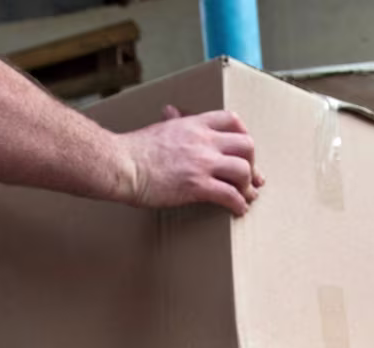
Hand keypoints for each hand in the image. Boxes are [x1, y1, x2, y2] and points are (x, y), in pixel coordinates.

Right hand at [116, 106, 264, 215]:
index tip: (244, 150)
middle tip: (250, 177)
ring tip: (246, 197)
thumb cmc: (135, 150)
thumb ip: (173, 121)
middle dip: (252, 163)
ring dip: (248, 186)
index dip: (244, 135)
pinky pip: (230, 195)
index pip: (232, 120)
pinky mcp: (197, 185)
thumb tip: (171, 111)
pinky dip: (238, 204)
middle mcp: (203, 141)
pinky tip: (238, 210)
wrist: (121, 165)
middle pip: (246, 145)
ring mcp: (202, 163)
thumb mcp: (159, 128)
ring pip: (243, 170)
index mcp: (194, 125)